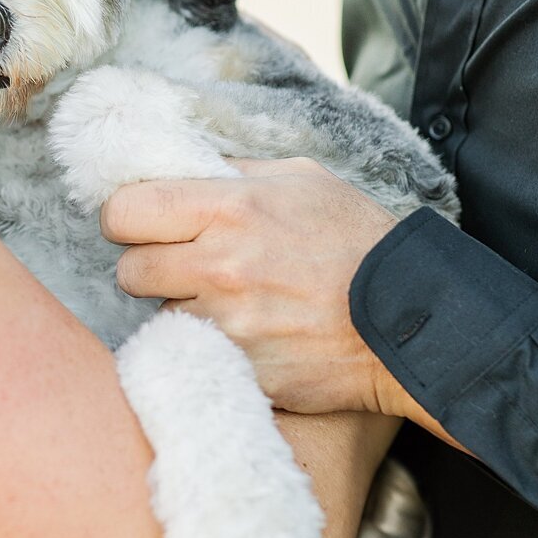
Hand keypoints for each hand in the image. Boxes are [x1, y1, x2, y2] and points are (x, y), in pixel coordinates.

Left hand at [100, 158, 412, 419]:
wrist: (413, 318)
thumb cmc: (358, 240)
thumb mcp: (303, 180)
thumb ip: (233, 173)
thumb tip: (180, 166)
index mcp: (231, 208)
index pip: (124, 211)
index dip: (125, 218)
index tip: (142, 224)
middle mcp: (221, 266)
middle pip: (128, 270)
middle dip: (148, 268)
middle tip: (182, 267)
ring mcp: (228, 326)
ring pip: (159, 317)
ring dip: (182, 310)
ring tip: (229, 302)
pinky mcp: (240, 370)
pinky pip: (196, 355)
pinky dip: (210, 347)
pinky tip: (245, 335)